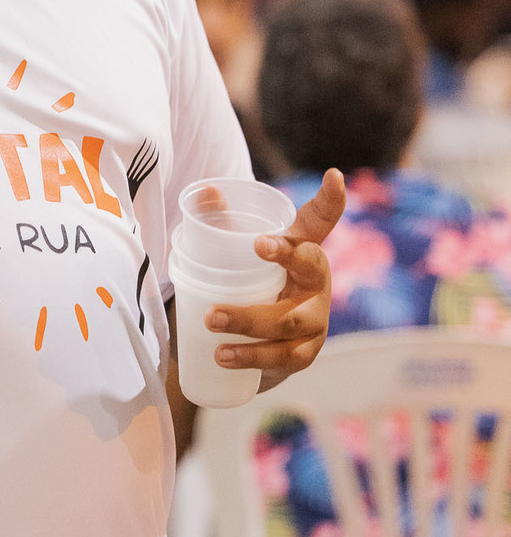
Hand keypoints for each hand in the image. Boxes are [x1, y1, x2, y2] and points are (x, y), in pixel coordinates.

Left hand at [208, 169, 345, 390]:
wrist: (254, 338)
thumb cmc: (248, 279)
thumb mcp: (234, 249)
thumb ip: (219, 220)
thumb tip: (205, 193)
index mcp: (303, 248)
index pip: (322, 219)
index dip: (330, 200)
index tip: (331, 178)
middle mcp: (317, 281)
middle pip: (309, 268)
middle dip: (280, 257)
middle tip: (229, 272)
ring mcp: (316, 319)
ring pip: (289, 321)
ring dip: (248, 323)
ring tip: (210, 321)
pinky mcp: (305, 352)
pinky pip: (282, 357)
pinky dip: (252, 358)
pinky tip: (222, 358)